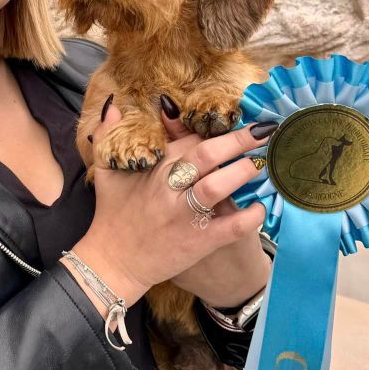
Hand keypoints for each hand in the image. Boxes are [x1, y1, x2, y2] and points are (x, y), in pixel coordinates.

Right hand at [69, 97, 274, 309]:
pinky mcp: (198, 242)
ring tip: (263, 163)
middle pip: (206, 155)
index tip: (233, 121)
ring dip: (242, 172)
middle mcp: (169, 189)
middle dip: (237, 140)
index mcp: (154, 169)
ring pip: (217, 187)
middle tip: (263, 131)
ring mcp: (184, 216)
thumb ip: (106, 136)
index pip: (189, 140)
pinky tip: (261, 207)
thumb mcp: (105, 172)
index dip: (213, 130)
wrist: (112, 263)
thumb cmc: (111, 216)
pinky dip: (249, 217)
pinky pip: (230, 227)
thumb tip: (114, 106)